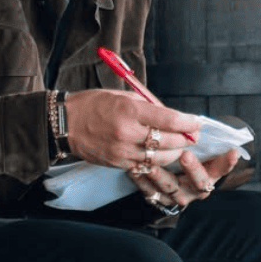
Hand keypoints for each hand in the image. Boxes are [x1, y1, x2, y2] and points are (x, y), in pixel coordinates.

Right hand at [61, 89, 199, 169]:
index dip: (188, 122)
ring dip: (174, 153)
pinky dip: (156, 161)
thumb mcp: (123, 96)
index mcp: (130, 110)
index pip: (169, 119)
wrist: (64, 124)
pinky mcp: (117, 163)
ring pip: (159, 158)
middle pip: (169, 141)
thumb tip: (171, 115)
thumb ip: (148, 106)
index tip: (196, 122)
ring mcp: (122, 151)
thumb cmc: (94, 104)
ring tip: (180, 147)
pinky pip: (144, 166)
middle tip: (193, 136)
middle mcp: (127, 132)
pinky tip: (161, 155)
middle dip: (186, 139)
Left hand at [128, 148, 239, 208]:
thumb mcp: (197, 145)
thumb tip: (196, 121)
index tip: (231, 152)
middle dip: (193, 169)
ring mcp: (179, 195)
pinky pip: (151, 193)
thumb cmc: (188, 151)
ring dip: (162, 178)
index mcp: (211, 173)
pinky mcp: (160, 198)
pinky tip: (135, 171)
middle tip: (186, 155)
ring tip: (152, 167)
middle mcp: (197, 187)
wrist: (173, 175)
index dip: (226, 162)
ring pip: (172, 189)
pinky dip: (142, 182)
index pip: (222, 169)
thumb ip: (198, 138)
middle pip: (199, 183)